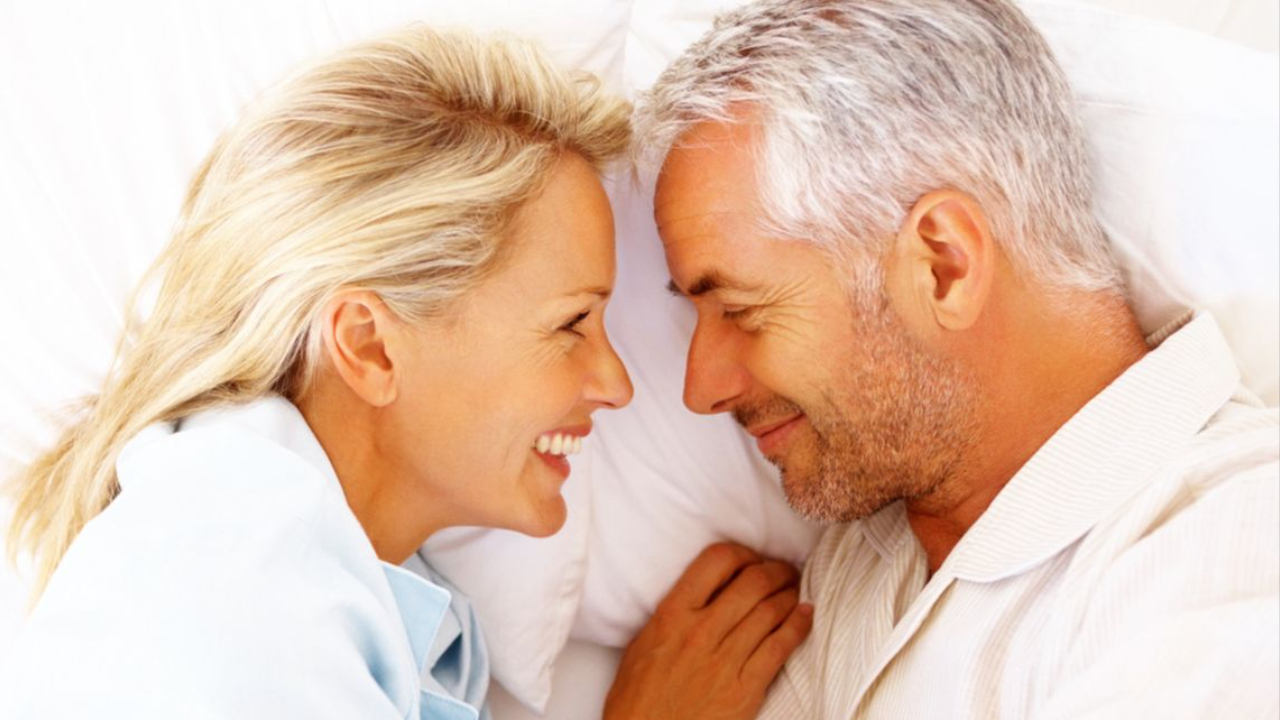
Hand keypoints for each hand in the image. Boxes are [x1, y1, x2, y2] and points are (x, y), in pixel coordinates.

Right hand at [603, 542, 813, 719]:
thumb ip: (677, 611)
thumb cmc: (638, 696)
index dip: (743, 553)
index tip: (752, 559)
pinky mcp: (745, 689)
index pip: (717, 561)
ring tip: (796, 590)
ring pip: (771, 611)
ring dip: (790, 594)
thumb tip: (709, 589)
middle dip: (777, 570)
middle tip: (786, 570)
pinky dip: (799, 625)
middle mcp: (701, 632)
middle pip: (753, 582)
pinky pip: (780, 647)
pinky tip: (806, 615)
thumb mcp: (645, 641)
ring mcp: (725, 661)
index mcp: (672, 615)